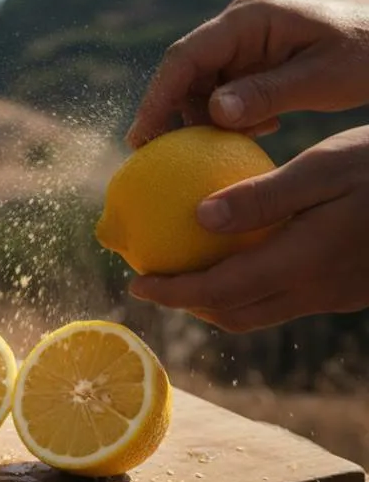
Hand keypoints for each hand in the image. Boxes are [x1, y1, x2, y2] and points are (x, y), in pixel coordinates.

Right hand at [126, 0, 368, 148]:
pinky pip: (225, 88)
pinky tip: (257, 131)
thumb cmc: (367, 51)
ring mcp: (245, 41)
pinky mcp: (254, 58)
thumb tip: (213, 113)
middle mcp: (237, 25)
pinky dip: (231, 114)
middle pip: (187, 72)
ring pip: (203, 83)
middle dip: (177, 113)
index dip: (157, 97)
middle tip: (168, 157)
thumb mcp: (322, 77)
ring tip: (228, 145)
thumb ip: (267, 93)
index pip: (185, 57)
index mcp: (247, 18)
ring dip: (208, 117)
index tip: (142, 137)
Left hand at [127, 125, 368, 332]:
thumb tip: (198, 219)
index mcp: (304, 263)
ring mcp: (338, 295)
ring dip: (218, 300)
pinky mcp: (350, 289)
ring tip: (186, 270)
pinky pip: (286, 299)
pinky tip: (238, 255)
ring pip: (261, 312)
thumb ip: (261, 197)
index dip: (172, 294)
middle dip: (187, 304)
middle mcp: (318, 290)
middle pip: (235, 314)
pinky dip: (250, 288)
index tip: (134, 282)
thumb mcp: (323, 167)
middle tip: (151, 279)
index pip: (220, 292)